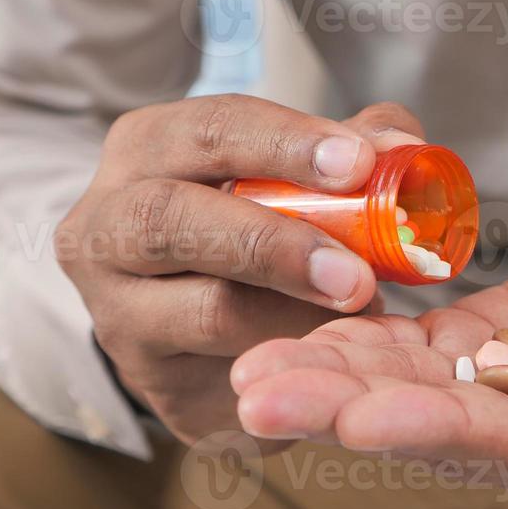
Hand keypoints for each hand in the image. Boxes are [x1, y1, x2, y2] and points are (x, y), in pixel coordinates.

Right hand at [55, 94, 425, 442]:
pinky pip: (227, 373)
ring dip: (296, 313)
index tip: (358, 165)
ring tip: (359, 311)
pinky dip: (290, 359)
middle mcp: (106, 223)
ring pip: (204, 309)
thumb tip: (401, 145)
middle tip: (356, 271)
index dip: (284, 143)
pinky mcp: (150, 379)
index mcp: (147, 148)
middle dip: (272, 242)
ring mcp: (117, 309)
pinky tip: (329, 351)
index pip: (208, 130)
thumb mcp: (296, 174)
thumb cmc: (251, 224)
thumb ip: (350, 150)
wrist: (199, 322)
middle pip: (170, 218)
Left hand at [231, 222, 507, 501]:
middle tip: (258, 397)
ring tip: (243, 369)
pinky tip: (279, 328)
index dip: (450, 428)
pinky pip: (405, 352)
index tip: (371, 415)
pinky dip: (347, 342)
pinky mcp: (479, 351)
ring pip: (403, 393)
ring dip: (324, 382)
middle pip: (434, 429)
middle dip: (346, 413)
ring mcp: (505, 394)